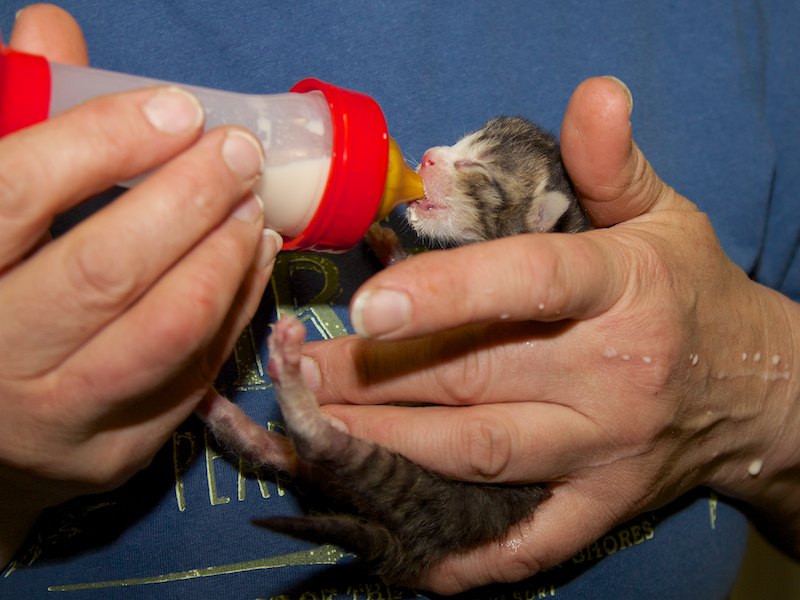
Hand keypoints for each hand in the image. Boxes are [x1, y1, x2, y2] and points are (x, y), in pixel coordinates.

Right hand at [0, 5, 279, 563]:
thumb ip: (14, 122)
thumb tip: (53, 30)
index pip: (18, 193)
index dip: (104, 141)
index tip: (179, 110)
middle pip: (106, 269)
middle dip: (190, 200)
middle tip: (239, 155)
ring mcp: (54, 417)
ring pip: (166, 332)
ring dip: (226, 259)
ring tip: (255, 210)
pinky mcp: (111, 454)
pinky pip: (195, 375)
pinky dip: (235, 311)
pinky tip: (250, 264)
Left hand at [305, 77, 799, 592]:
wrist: (757, 389)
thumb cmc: (691, 292)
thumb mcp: (663, 215)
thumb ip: (613, 162)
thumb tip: (595, 91)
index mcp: (621, 289)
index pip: (526, 286)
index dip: (444, 295)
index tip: (364, 306)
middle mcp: (611, 374)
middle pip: (474, 376)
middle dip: (375, 376)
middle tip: (296, 372)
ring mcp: (604, 449)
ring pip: (481, 452)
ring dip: (390, 445)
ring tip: (314, 430)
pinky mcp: (602, 505)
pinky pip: (534, 543)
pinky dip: (472, 557)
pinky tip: (411, 558)